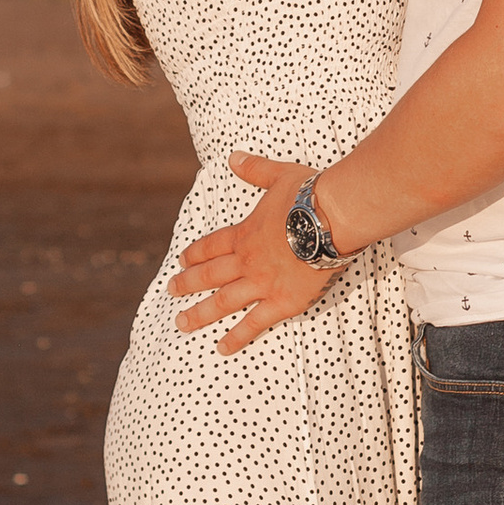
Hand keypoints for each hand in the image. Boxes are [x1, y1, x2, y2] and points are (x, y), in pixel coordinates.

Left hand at [171, 155, 334, 350]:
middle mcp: (247, 261)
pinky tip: (222, 347)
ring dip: (200, 313)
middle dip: (187, 284)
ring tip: (181, 323)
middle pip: (210, 275)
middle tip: (171, 291)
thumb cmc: (310, 194)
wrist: (333, 218)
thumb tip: (234, 156)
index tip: (181, 261)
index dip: (194, 254)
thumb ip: (255, 169)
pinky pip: (255, 323)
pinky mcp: (282, 302)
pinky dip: (237, 336)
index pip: (211, 246)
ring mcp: (262, 283)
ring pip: (223, 302)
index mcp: (245, 233)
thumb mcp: (279, 176)